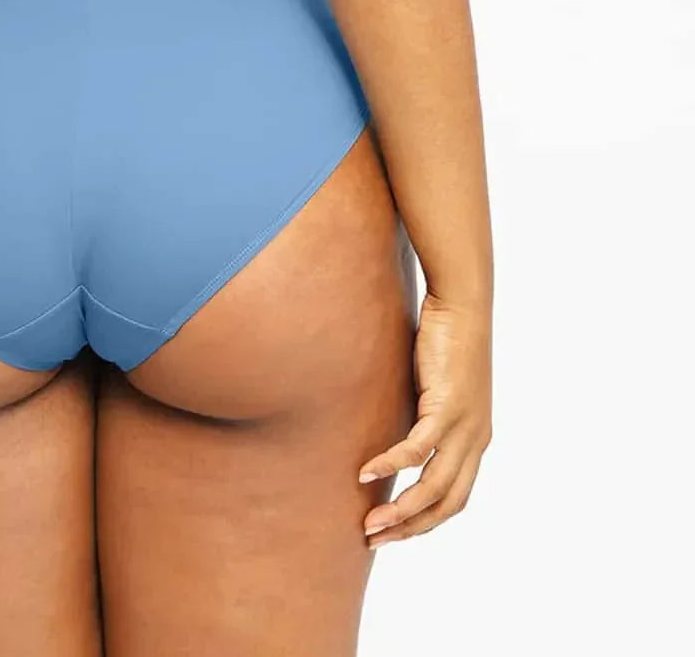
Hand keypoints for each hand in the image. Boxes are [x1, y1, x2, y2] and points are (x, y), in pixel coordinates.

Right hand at [359, 292, 491, 547]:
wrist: (463, 304)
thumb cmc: (446, 339)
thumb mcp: (436, 388)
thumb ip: (424, 414)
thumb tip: (395, 428)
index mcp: (476, 439)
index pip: (454, 498)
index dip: (424, 521)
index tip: (393, 532)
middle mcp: (476, 440)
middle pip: (445, 503)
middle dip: (410, 529)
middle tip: (374, 539)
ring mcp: (465, 426)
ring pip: (433, 486)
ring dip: (400, 510)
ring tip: (370, 523)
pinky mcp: (448, 407)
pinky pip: (417, 449)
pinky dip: (392, 466)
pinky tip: (367, 473)